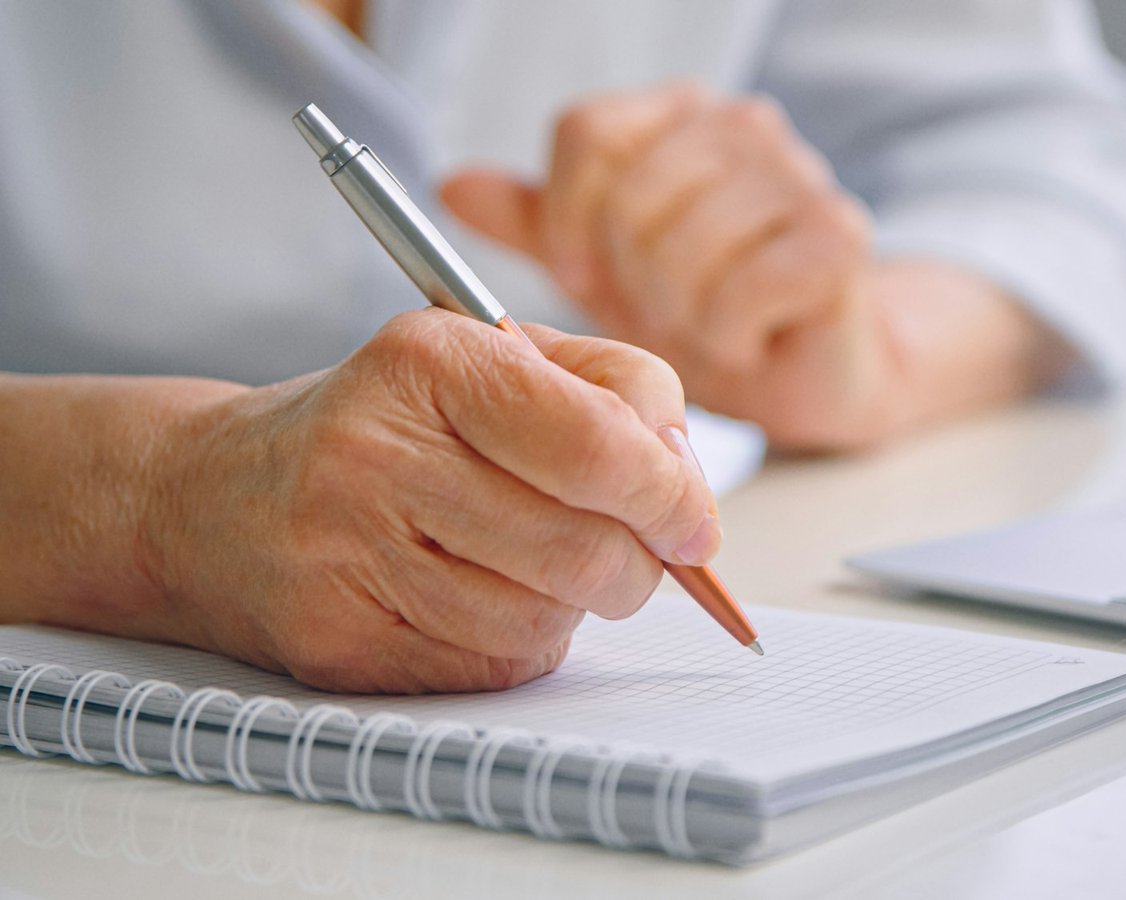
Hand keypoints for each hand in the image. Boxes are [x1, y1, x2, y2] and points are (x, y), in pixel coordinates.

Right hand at [144, 310, 716, 692]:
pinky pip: (495, 666)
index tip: (694, 523)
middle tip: (634, 550)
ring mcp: (348, 557)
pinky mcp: (340, 644)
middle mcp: (376, 455)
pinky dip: (521, 640)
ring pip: (546, 618)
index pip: (596, 444)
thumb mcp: (499, 357)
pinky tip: (483, 596)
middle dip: (639, 563)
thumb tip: (687, 484)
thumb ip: (617, 392)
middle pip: (585, 549)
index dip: (670, 495)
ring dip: (575, 603)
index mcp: (430, 362)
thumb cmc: (392, 422)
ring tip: (535, 559)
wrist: (216, 498)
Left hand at [441, 84, 902, 449]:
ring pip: (685, 248)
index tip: (577, 274)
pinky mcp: (838, 236)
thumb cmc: (708, 310)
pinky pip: (743, 290)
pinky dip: (730, 335)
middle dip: (630, 280)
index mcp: (679, 116)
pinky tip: (746, 339)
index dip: (567, 216)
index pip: (587, 131)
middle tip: (662, 313)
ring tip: (705, 328)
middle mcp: (744, 125)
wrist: (809, 368)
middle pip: (632, 196)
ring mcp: (799, 174)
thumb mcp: (607, 270)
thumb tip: (454, 186)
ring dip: (682, 316)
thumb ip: (541, 224)